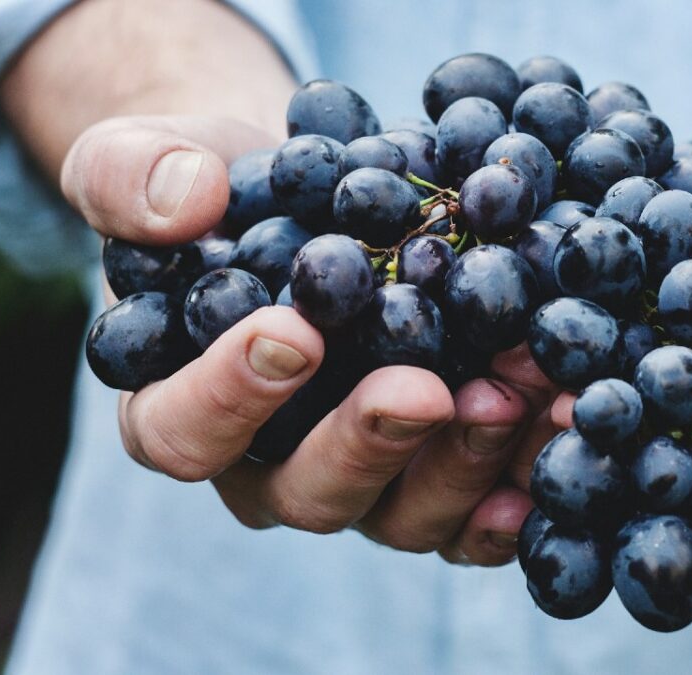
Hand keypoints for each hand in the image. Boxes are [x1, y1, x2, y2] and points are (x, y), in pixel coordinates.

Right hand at [63, 114, 560, 564]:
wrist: (311, 201)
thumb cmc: (218, 193)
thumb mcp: (147, 159)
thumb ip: (132, 177)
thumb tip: (184, 202)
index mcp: (181, 410)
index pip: (183, 433)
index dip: (229, 397)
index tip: (292, 332)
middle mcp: (271, 467)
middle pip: (308, 493)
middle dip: (370, 443)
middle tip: (425, 390)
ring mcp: (363, 481)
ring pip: (404, 513)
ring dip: (465, 461)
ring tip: (518, 393)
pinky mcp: (436, 475)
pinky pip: (476, 510)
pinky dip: (521, 484)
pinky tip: (560, 436)